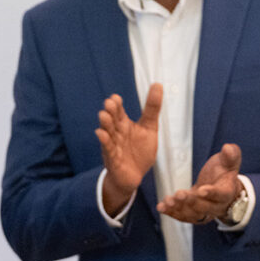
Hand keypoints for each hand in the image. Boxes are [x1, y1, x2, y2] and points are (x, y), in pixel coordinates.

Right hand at [95, 84, 161, 214]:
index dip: (116, 105)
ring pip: (107, 133)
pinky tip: (101, 134)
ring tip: (104, 115)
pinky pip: (107, 149)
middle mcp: (116, 133)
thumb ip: (152, 109)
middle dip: (110, 112)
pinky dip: (104, 142)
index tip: (116, 97)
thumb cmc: (140, 151)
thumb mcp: (150, 128)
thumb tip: (158, 84)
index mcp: (124, 124)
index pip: (119, 111)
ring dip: (105, 124)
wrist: (134, 176)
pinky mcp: (112, 159)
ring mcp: (113, 145)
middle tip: (109, 103)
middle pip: (112, 120)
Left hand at [157, 143, 242, 224]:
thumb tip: (227, 148)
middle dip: (191, 202)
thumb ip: (231, 154)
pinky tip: (162, 207)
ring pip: (193, 214)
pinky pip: (182, 217)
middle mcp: (217, 206)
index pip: (221, 194)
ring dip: (179, 208)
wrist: (220, 187)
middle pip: (205, 207)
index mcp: (227, 192)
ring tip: (169, 201)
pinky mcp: (193, 215)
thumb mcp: (228, 161)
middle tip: (180, 194)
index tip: (201, 190)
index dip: (212, 193)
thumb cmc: (223, 172)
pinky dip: (171, 213)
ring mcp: (204, 212)